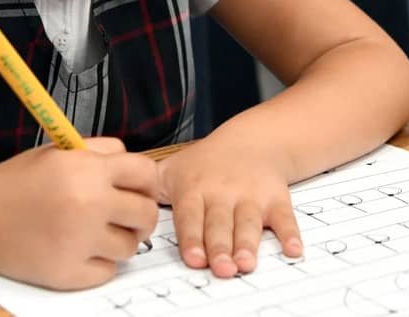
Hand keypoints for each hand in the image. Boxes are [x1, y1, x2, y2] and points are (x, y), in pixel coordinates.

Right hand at [0, 137, 159, 289]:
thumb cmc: (16, 182)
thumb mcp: (58, 152)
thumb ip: (100, 152)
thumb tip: (137, 168)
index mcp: (86, 170)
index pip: (146, 174)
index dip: (144, 182)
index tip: (136, 190)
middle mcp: (88, 204)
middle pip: (147, 215)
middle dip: (138, 215)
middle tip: (121, 216)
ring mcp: (79, 242)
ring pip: (131, 247)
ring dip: (118, 240)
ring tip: (91, 232)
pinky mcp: (69, 273)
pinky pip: (108, 271)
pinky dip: (97, 263)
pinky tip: (75, 249)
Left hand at [156, 137, 303, 277]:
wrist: (251, 141)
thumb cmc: (206, 163)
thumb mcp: (172, 168)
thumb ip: (146, 188)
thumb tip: (116, 201)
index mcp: (194, 189)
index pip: (191, 216)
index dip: (192, 237)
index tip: (193, 258)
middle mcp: (222, 192)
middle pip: (219, 224)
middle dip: (219, 247)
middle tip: (221, 268)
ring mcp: (250, 196)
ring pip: (248, 222)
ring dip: (248, 243)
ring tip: (246, 263)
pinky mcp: (275, 198)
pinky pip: (284, 217)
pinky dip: (290, 234)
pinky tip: (292, 250)